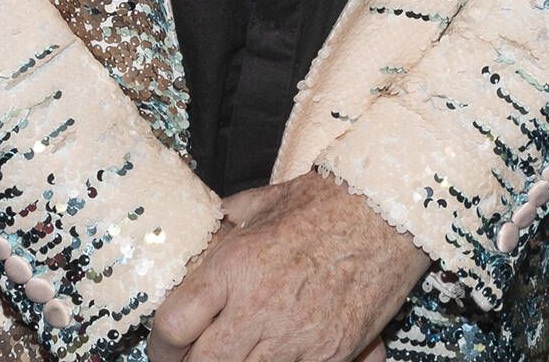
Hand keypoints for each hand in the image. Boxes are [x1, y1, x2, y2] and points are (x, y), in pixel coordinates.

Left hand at [148, 171, 427, 361]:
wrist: (388, 213)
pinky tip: (272, 355)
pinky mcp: (329, 355)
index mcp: (234, 266)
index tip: (164, 347)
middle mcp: (258, 307)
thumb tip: (203, 233)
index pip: (174, 325)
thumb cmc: (327, 202)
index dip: (160, 346)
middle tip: (189, 360)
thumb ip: (225, 225)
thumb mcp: (262, 204)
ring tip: (236, 354)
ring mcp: (295, 338)